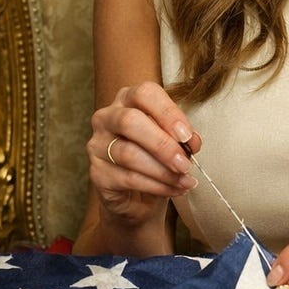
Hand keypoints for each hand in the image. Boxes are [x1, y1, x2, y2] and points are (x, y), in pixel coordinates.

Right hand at [87, 82, 199, 227]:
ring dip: (163, 170)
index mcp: (127, 99)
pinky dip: (157, 186)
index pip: (144, 94)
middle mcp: (107, 118)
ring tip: (184, 180)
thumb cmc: (155, 157)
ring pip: (129, 154)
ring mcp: (97, 145)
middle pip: (130, 121)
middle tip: (185, 163)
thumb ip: (181, 137)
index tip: (187, 136)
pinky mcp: (97, 173)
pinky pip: (128, 178)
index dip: (168, 113)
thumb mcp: (173, 141)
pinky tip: (174, 189)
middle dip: (163, 144)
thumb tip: (192, 142)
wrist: (136, 194)